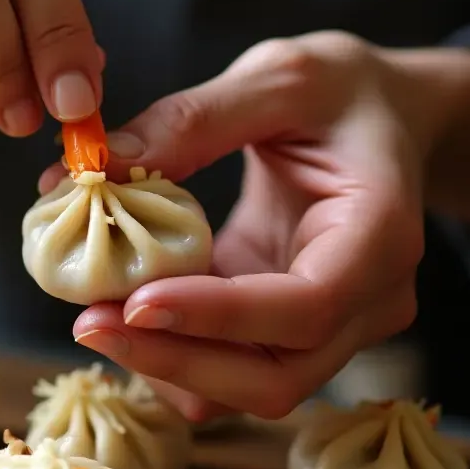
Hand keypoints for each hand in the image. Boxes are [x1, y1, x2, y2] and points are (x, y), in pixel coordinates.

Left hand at [62, 32, 428, 420]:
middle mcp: (369, 302)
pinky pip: (231, 368)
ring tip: (94, 314)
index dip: (219, 317)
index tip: (133, 303)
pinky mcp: (290, 332)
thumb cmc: (341, 93)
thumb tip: (102, 167)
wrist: (382, 121)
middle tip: (87, 322)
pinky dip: (174, 352)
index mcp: (380, 235)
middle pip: (276, 378)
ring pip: (248, 390)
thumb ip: (194, 119)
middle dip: (176, 360)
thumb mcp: (277, 78)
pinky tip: (123, 310)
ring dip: (166, 365)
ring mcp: (334, 329)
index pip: (307, 307)